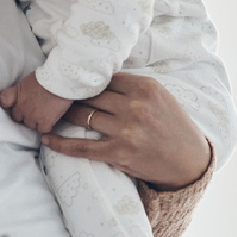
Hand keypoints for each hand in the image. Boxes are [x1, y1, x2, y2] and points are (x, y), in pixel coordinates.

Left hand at [0, 72, 73, 133]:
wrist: (60, 80)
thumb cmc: (48, 76)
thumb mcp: (30, 80)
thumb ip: (23, 89)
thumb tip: (26, 93)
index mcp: (17, 93)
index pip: (3, 100)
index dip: (7, 103)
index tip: (13, 104)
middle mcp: (22, 107)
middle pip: (17, 117)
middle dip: (24, 114)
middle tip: (33, 110)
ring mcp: (33, 116)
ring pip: (30, 125)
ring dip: (35, 121)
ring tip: (43, 115)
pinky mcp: (45, 122)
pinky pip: (42, 130)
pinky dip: (46, 126)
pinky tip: (51, 120)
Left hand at [42, 72, 211, 189]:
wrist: (188, 159)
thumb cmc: (173, 125)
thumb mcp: (160, 97)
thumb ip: (132, 87)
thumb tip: (99, 77)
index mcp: (145, 88)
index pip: (106, 77)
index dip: (87, 79)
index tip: (73, 79)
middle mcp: (135, 106)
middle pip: (91, 95)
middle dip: (71, 94)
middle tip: (54, 94)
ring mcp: (126, 130)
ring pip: (83, 116)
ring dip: (64, 115)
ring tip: (50, 112)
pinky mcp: (118, 152)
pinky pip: (82, 147)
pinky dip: (61, 144)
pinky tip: (47, 139)